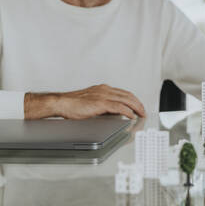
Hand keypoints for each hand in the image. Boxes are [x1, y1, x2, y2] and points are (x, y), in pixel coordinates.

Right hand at [24, 84, 145, 119]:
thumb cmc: (72, 104)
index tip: (138, 106)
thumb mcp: (91, 102)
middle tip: (143, 111)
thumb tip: (113, 113)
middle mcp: (105, 90)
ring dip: (136, 107)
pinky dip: (127, 111)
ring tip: (141, 114)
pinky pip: (119, 107)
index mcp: (103, 89)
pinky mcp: (101, 103)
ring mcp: (103, 95)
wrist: (61, 103)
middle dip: (138, 104)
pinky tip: (131, 116)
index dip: (133, 100)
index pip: (123, 93)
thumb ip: (102, 105)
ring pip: (126, 100)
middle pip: (128, 95)